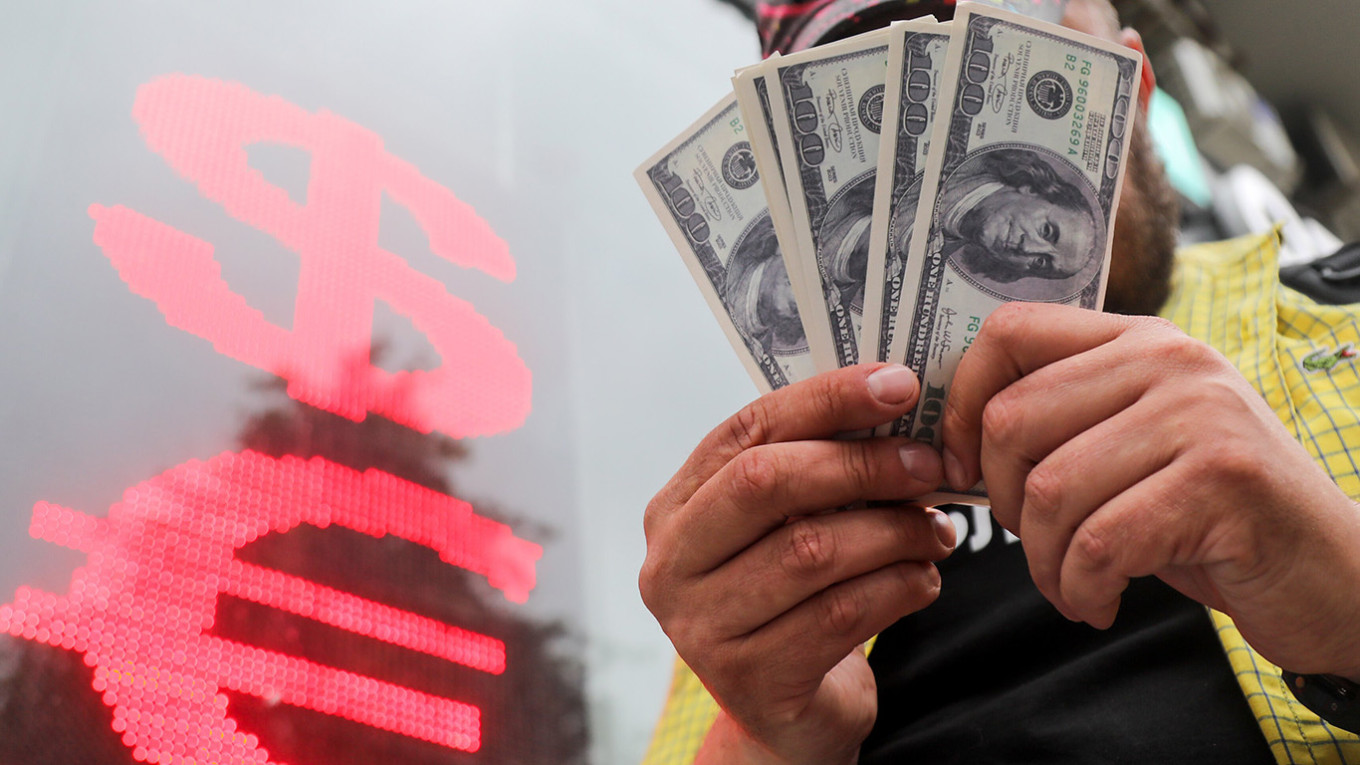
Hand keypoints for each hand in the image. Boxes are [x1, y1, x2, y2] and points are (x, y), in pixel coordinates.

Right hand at [640, 365, 955, 763]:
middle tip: (930, 465)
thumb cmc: (795, 600)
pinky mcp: (750, 679)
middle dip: (861, 464)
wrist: (790, 713)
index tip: (898, 385)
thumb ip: (816, 471)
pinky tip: (923, 579)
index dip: (824, 400)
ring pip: (811, 551)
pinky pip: (840, 614)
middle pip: (766, 483)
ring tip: (936, 531)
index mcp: (674, 509)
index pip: (746, 431)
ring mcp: (702, 627)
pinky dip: (898, 587)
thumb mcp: (789, 528)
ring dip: (893, 532)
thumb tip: (898, 402)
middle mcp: (670, 565)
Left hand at [941, 303, 1359, 679]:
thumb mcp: (1134, 446)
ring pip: (1052, 489)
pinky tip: (1101, 602)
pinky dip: (1081, 588)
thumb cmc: (1212, 517)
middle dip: (1005, 502)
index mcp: (1138, 340)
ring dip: (1044, 562)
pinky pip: (1099, 543)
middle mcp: (1170, 360)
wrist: (1335, 574)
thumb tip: (951, 441)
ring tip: (1073, 586)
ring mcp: (1202, 415)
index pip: (1009, 331)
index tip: (958, 465)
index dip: (960, 400)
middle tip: (1034, 545)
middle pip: (1013, 419)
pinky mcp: (1224, 481)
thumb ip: (1063, 422)